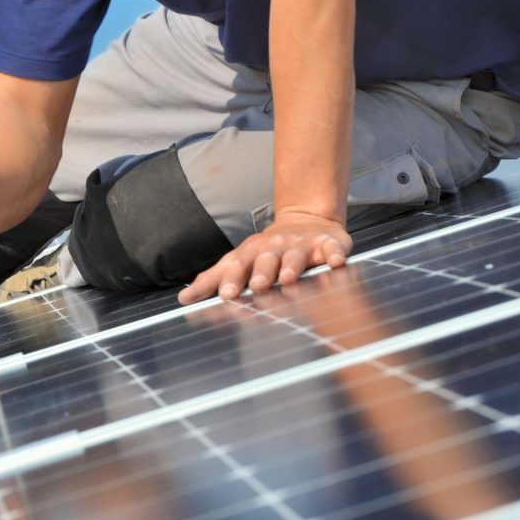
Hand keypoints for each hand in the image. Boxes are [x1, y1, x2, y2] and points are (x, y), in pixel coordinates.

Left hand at [178, 211, 351, 303]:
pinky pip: (332, 249)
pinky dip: (333, 255)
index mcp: (251, 254)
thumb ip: (212, 280)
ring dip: (291, 266)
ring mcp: (301, 246)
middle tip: (257, 286)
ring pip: (295, 256)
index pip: (238, 266)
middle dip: (261, 273)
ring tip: (289, 278)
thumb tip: (183, 299)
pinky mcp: (327, 244)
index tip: (226, 294)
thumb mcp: (238, 261)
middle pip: (266, 261)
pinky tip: (335, 263)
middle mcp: (275, 248)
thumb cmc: (268, 250)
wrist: (306, 221)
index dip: (232, 279)